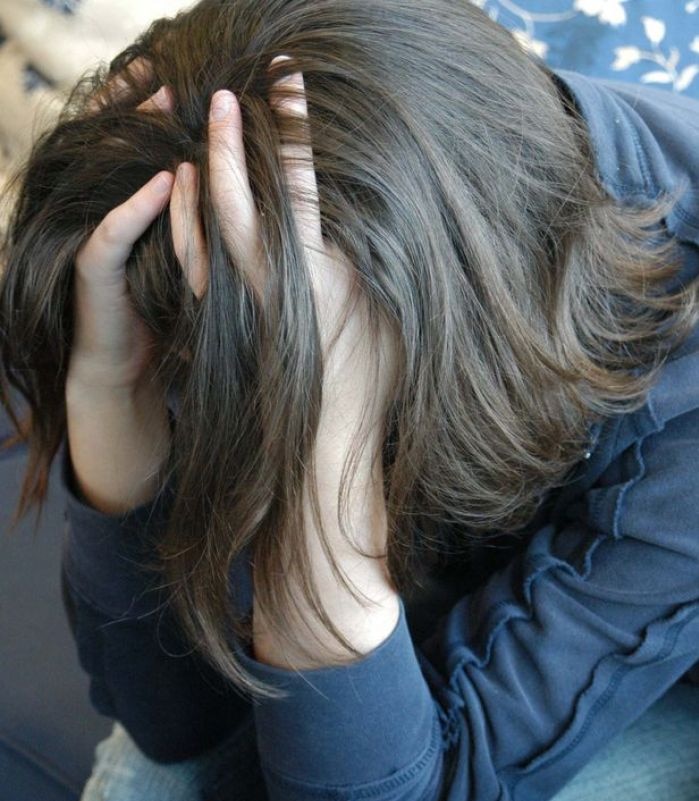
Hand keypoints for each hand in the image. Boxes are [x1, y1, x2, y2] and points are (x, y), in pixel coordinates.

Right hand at [68, 61, 182, 391]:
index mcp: (145, 214)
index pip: (153, 150)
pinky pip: (114, 232)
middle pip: (129, 149)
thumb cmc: (169, 311)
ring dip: (140, 140)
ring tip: (166, 101)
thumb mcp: (197, 260)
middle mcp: (119, 217)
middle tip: (174, 73)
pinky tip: (163, 183)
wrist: (132, 367)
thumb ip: (210, 224)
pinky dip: (137, 207)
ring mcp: (104, 239)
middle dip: (148, 108)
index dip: (164, 114)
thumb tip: (252, 189)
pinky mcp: (95, 269)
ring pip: (118, 178)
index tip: (203, 83)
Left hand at [174, 56, 396, 423]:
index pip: (299, 187)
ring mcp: (239, 309)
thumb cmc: (371, 383)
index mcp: (314, 279)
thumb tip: (365, 206)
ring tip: (201, 142)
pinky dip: (186, 227)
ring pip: (201, 233)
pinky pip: (194, 267)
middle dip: (229, 143)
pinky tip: (190, 204)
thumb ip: (373, 260)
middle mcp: (267, 289)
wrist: (322, 445)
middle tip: (227, 96)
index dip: (293, 131)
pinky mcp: (226, 326)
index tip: (288, 83)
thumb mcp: (392, 314)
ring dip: (199, 182)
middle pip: (235, 202)